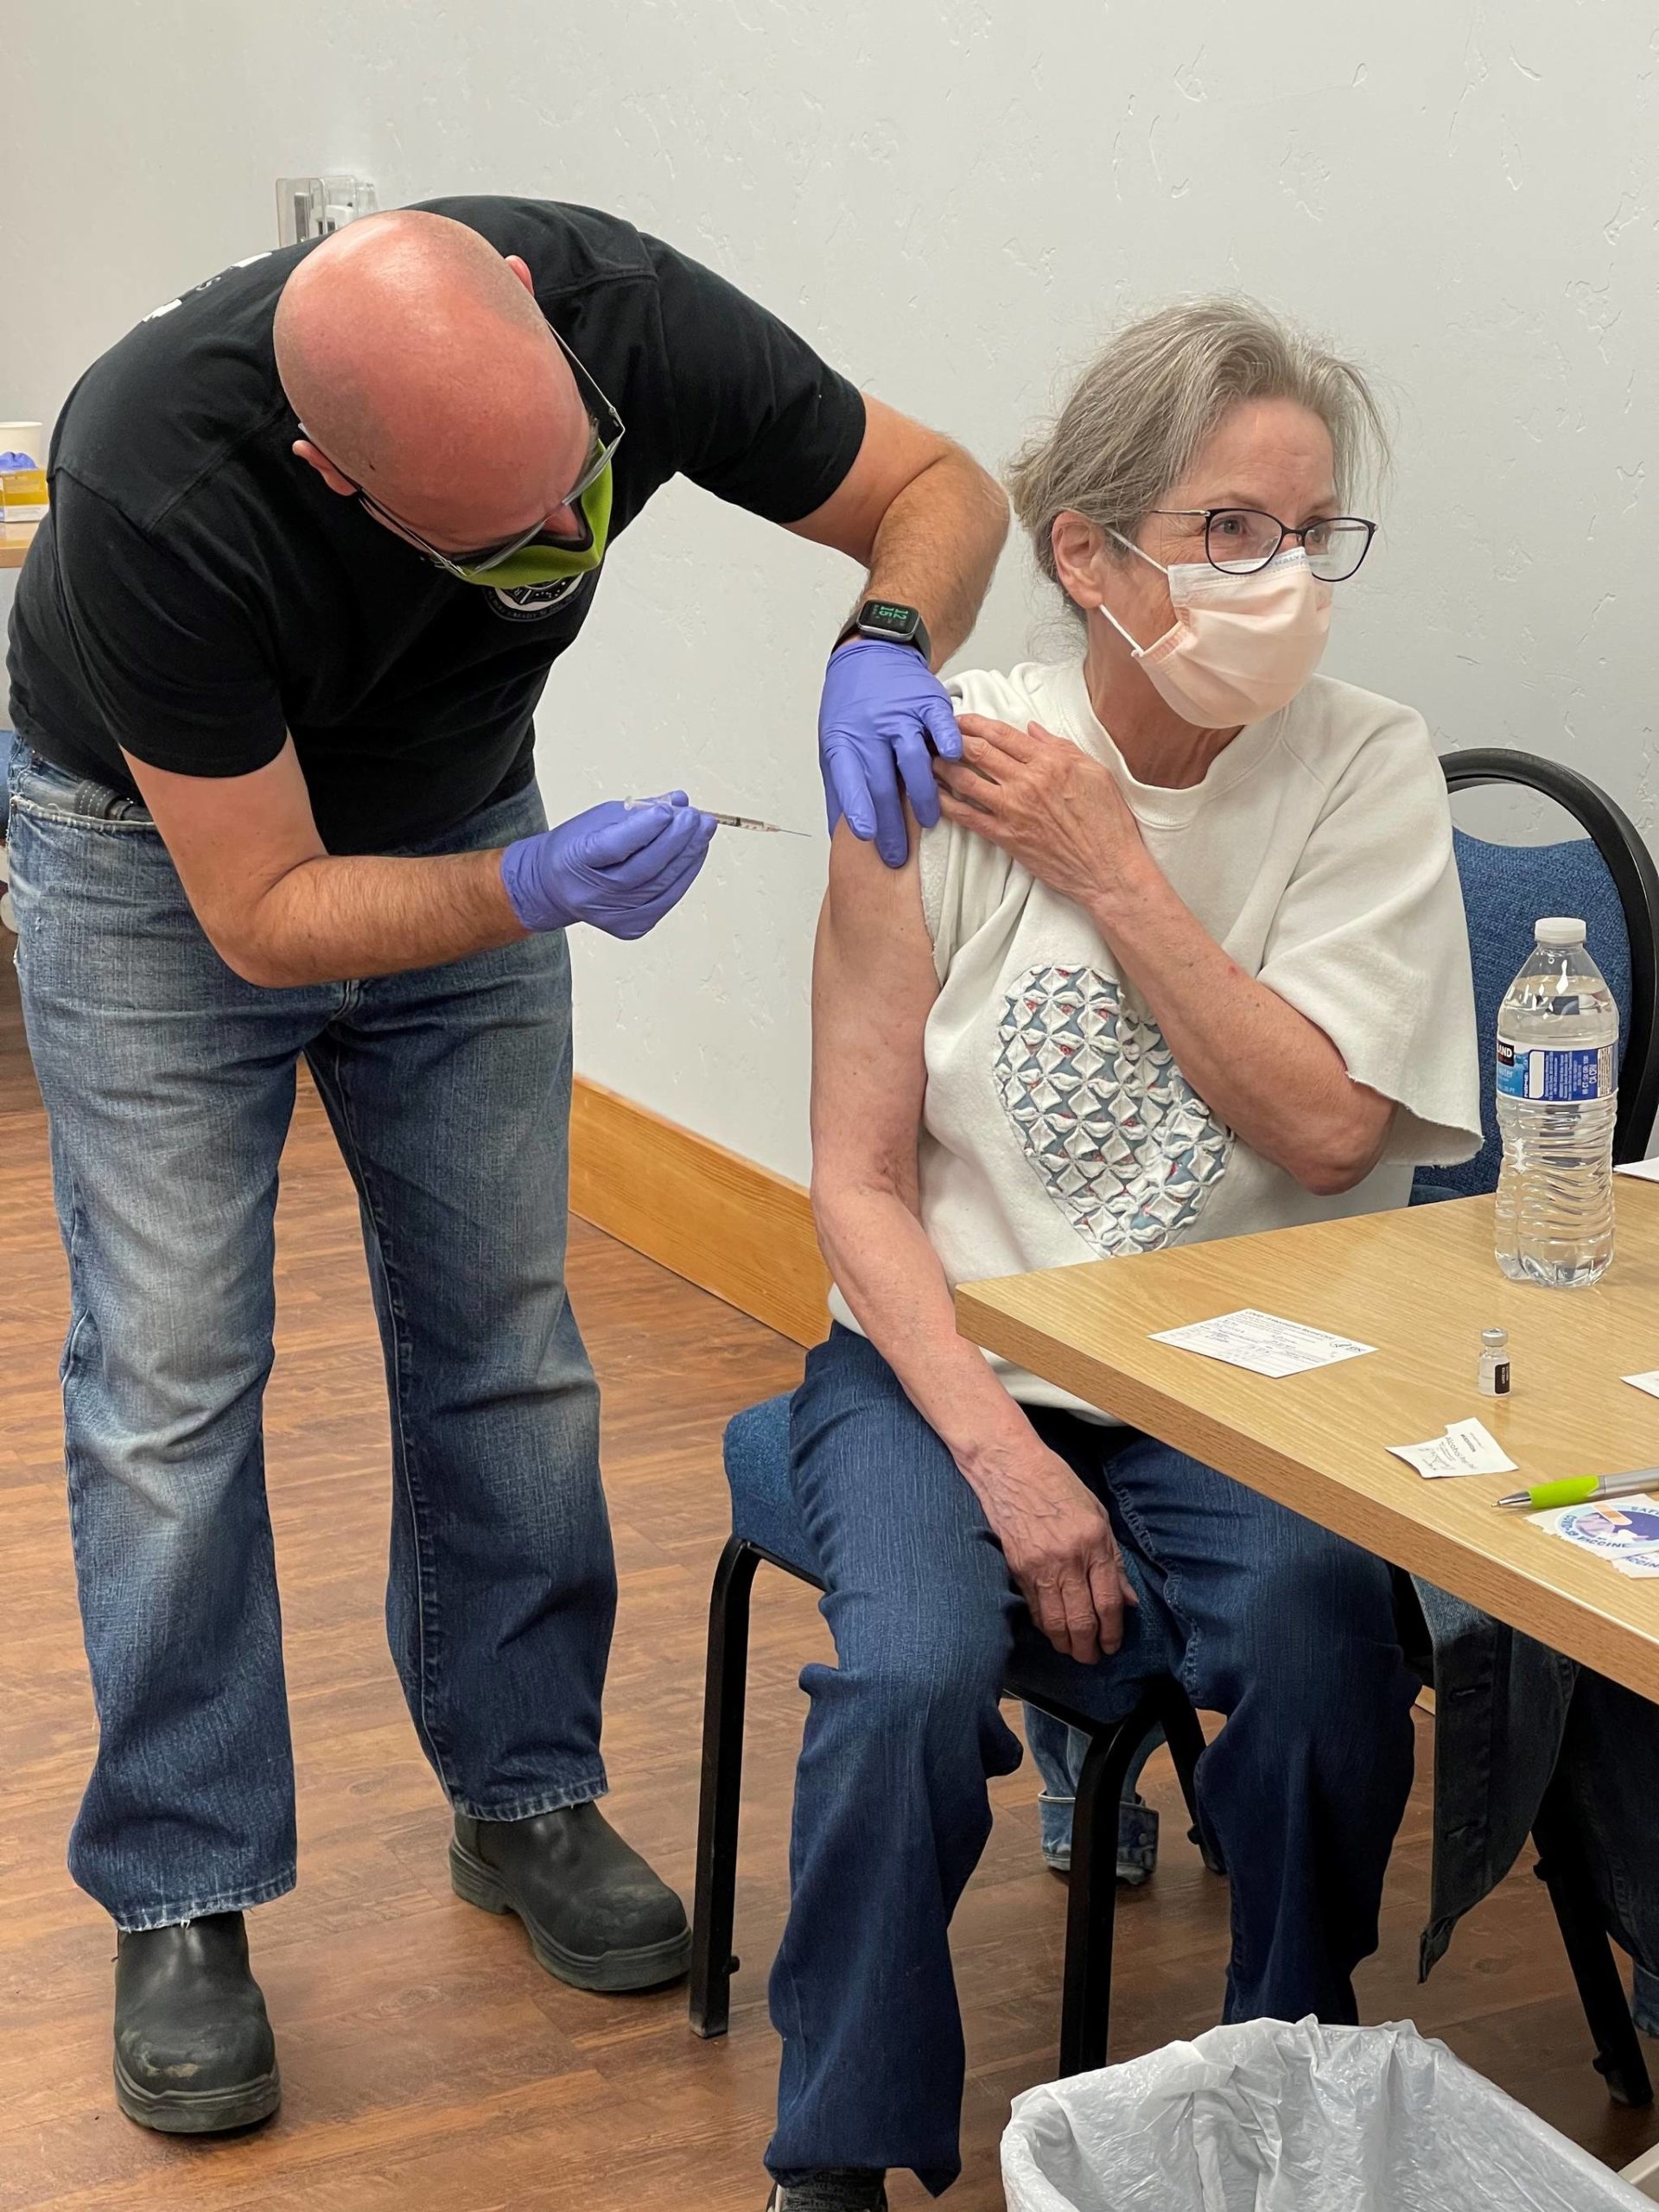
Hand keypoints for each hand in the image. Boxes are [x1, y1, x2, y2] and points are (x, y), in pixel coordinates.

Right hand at [500, 795, 716, 939]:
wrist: (555, 887)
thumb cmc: (578, 847)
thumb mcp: (600, 819)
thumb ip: (640, 811)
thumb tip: (679, 802)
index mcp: (574, 861)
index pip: (614, 846)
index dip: (645, 828)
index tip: (669, 809)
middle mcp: (592, 895)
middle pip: (644, 869)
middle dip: (678, 841)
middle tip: (698, 818)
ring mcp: (612, 916)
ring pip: (661, 887)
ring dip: (689, 857)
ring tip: (704, 831)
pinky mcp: (630, 928)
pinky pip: (666, 900)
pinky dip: (685, 875)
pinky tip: (695, 854)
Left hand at [818, 639, 963, 868]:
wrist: (876, 655)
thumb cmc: (855, 707)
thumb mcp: (836, 743)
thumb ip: (841, 786)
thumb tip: (837, 834)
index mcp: (844, 739)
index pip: (849, 778)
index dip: (859, 807)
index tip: (868, 835)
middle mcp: (871, 726)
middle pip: (882, 780)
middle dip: (891, 823)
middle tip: (897, 855)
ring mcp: (901, 713)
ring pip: (912, 758)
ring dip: (921, 795)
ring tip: (927, 821)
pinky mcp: (928, 702)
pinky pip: (940, 726)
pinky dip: (948, 744)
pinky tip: (956, 763)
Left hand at [934, 715, 1151, 913]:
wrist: (1108, 869)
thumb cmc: (1108, 822)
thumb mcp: (1094, 772)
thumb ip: (1061, 747)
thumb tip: (1032, 730)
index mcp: (1050, 762)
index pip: (1002, 734)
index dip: (975, 723)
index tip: (959, 718)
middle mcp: (1027, 782)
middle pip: (978, 752)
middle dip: (951, 739)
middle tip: (935, 733)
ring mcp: (1013, 810)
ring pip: (966, 780)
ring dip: (942, 767)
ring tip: (927, 759)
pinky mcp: (1006, 837)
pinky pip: (967, 817)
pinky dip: (946, 804)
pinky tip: (933, 796)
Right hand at [979, 1439, 1137, 1663]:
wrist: (1010, 1467)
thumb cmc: (1058, 1484)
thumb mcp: (1098, 1514)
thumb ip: (1113, 1559)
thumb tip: (1128, 1600)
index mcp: (1094, 1543)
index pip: (1108, 1602)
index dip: (1113, 1632)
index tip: (1112, 1645)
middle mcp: (1068, 1559)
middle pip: (1082, 1620)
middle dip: (1088, 1647)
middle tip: (1092, 1657)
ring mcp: (1039, 1566)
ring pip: (1055, 1622)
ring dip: (1065, 1643)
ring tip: (1072, 1651)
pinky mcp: (1017, 1568)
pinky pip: (1033, 1608)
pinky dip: (1044, 1625)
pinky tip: (1051, 1630)